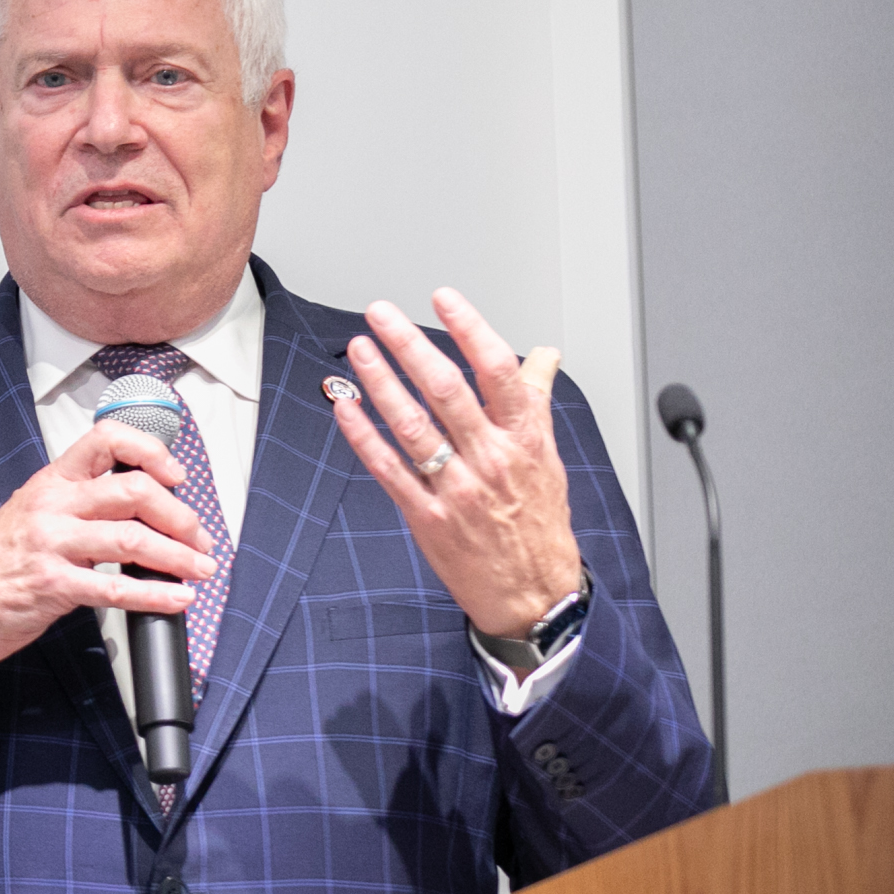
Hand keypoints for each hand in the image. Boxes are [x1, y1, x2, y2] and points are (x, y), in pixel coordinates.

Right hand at [0, 423, 216, 694]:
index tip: (176, 475)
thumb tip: (143, 509)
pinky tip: (176, 599)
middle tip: (199, 537)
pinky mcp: (52, 585)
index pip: (106, 439)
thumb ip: (80, 507)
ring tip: (200, 570)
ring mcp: (50, 544)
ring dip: (179, 557)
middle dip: (180, 516)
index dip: (150, 451)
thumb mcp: (32, 517)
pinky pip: (116, 588)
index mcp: (49, 481)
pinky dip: (156, 595)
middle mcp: (51, 505)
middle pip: (133, 491)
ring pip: (132, 539)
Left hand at [325, 290, 583, 637]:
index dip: (472, 330)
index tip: (445, 298)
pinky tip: (344, 407)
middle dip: (410, 347)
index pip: (500, 373)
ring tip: (359, 349)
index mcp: (525, 440)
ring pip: (414, 426)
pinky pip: (388, 469)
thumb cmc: (540, 523)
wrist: (535, 594)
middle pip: (447, 391)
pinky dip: (363, 435)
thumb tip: (542, 354)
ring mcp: (458, 489)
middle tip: (381, 314)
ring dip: (380, 384)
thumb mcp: (549, 456)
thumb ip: (537, 400)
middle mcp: (492, 460)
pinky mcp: (428, 516)